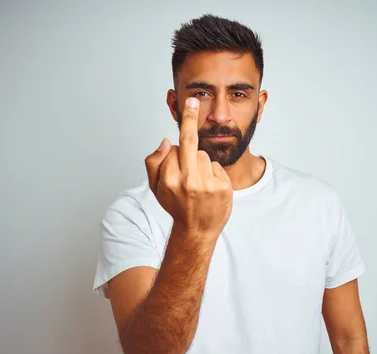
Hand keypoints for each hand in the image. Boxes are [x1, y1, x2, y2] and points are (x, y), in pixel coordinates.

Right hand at [145, 97, 232, 237]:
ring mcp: (206, 184)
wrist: (197, 231)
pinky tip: (209, 188)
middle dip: (189, 119)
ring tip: (197, 184)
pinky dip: (213, 173)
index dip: (175, 151)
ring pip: (203, 155)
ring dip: (200, 164)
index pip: (174, 149)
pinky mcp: (222, 187)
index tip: (185, 109)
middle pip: (190, 142)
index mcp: (168, 180)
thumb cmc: (176, 206)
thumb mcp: (155, 189)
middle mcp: (187, 181)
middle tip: (192, 100)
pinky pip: (216, 167)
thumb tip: (166, 140)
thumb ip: (154, 163)